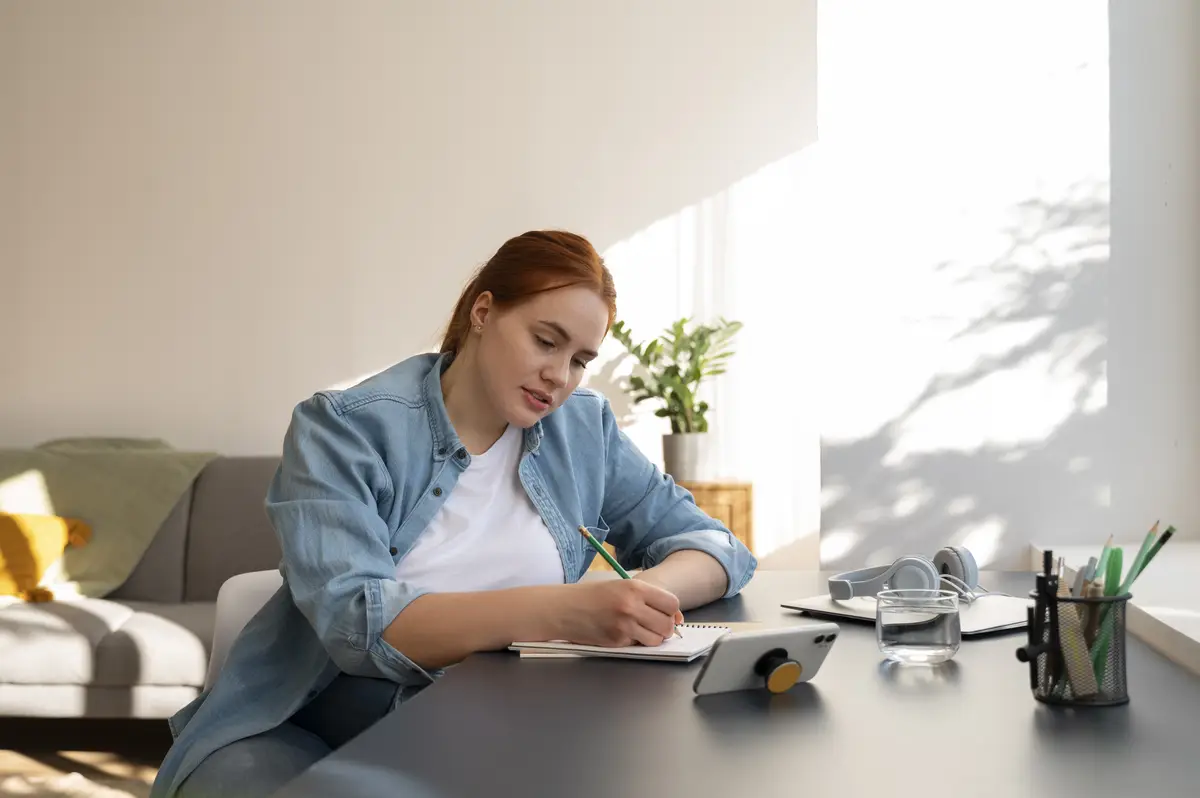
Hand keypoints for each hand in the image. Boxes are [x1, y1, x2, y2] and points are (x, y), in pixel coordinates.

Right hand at [556, 579, 681, 647]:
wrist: (563, 608)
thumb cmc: (592, 596)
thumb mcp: (620, 587)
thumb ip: (647, 598)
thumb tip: (675, 616)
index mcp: (635, 588)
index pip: (672, 603)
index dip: (672, 611)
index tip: (668, 614)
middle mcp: (632, 606)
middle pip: (667, 624)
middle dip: (665, 628)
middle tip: (655, 625)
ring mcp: (624, 626)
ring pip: (656, 640)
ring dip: (652, 638)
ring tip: (639, 630)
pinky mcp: (616, 642)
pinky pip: (638, 646)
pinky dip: (635, 642)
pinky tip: (622, 633)